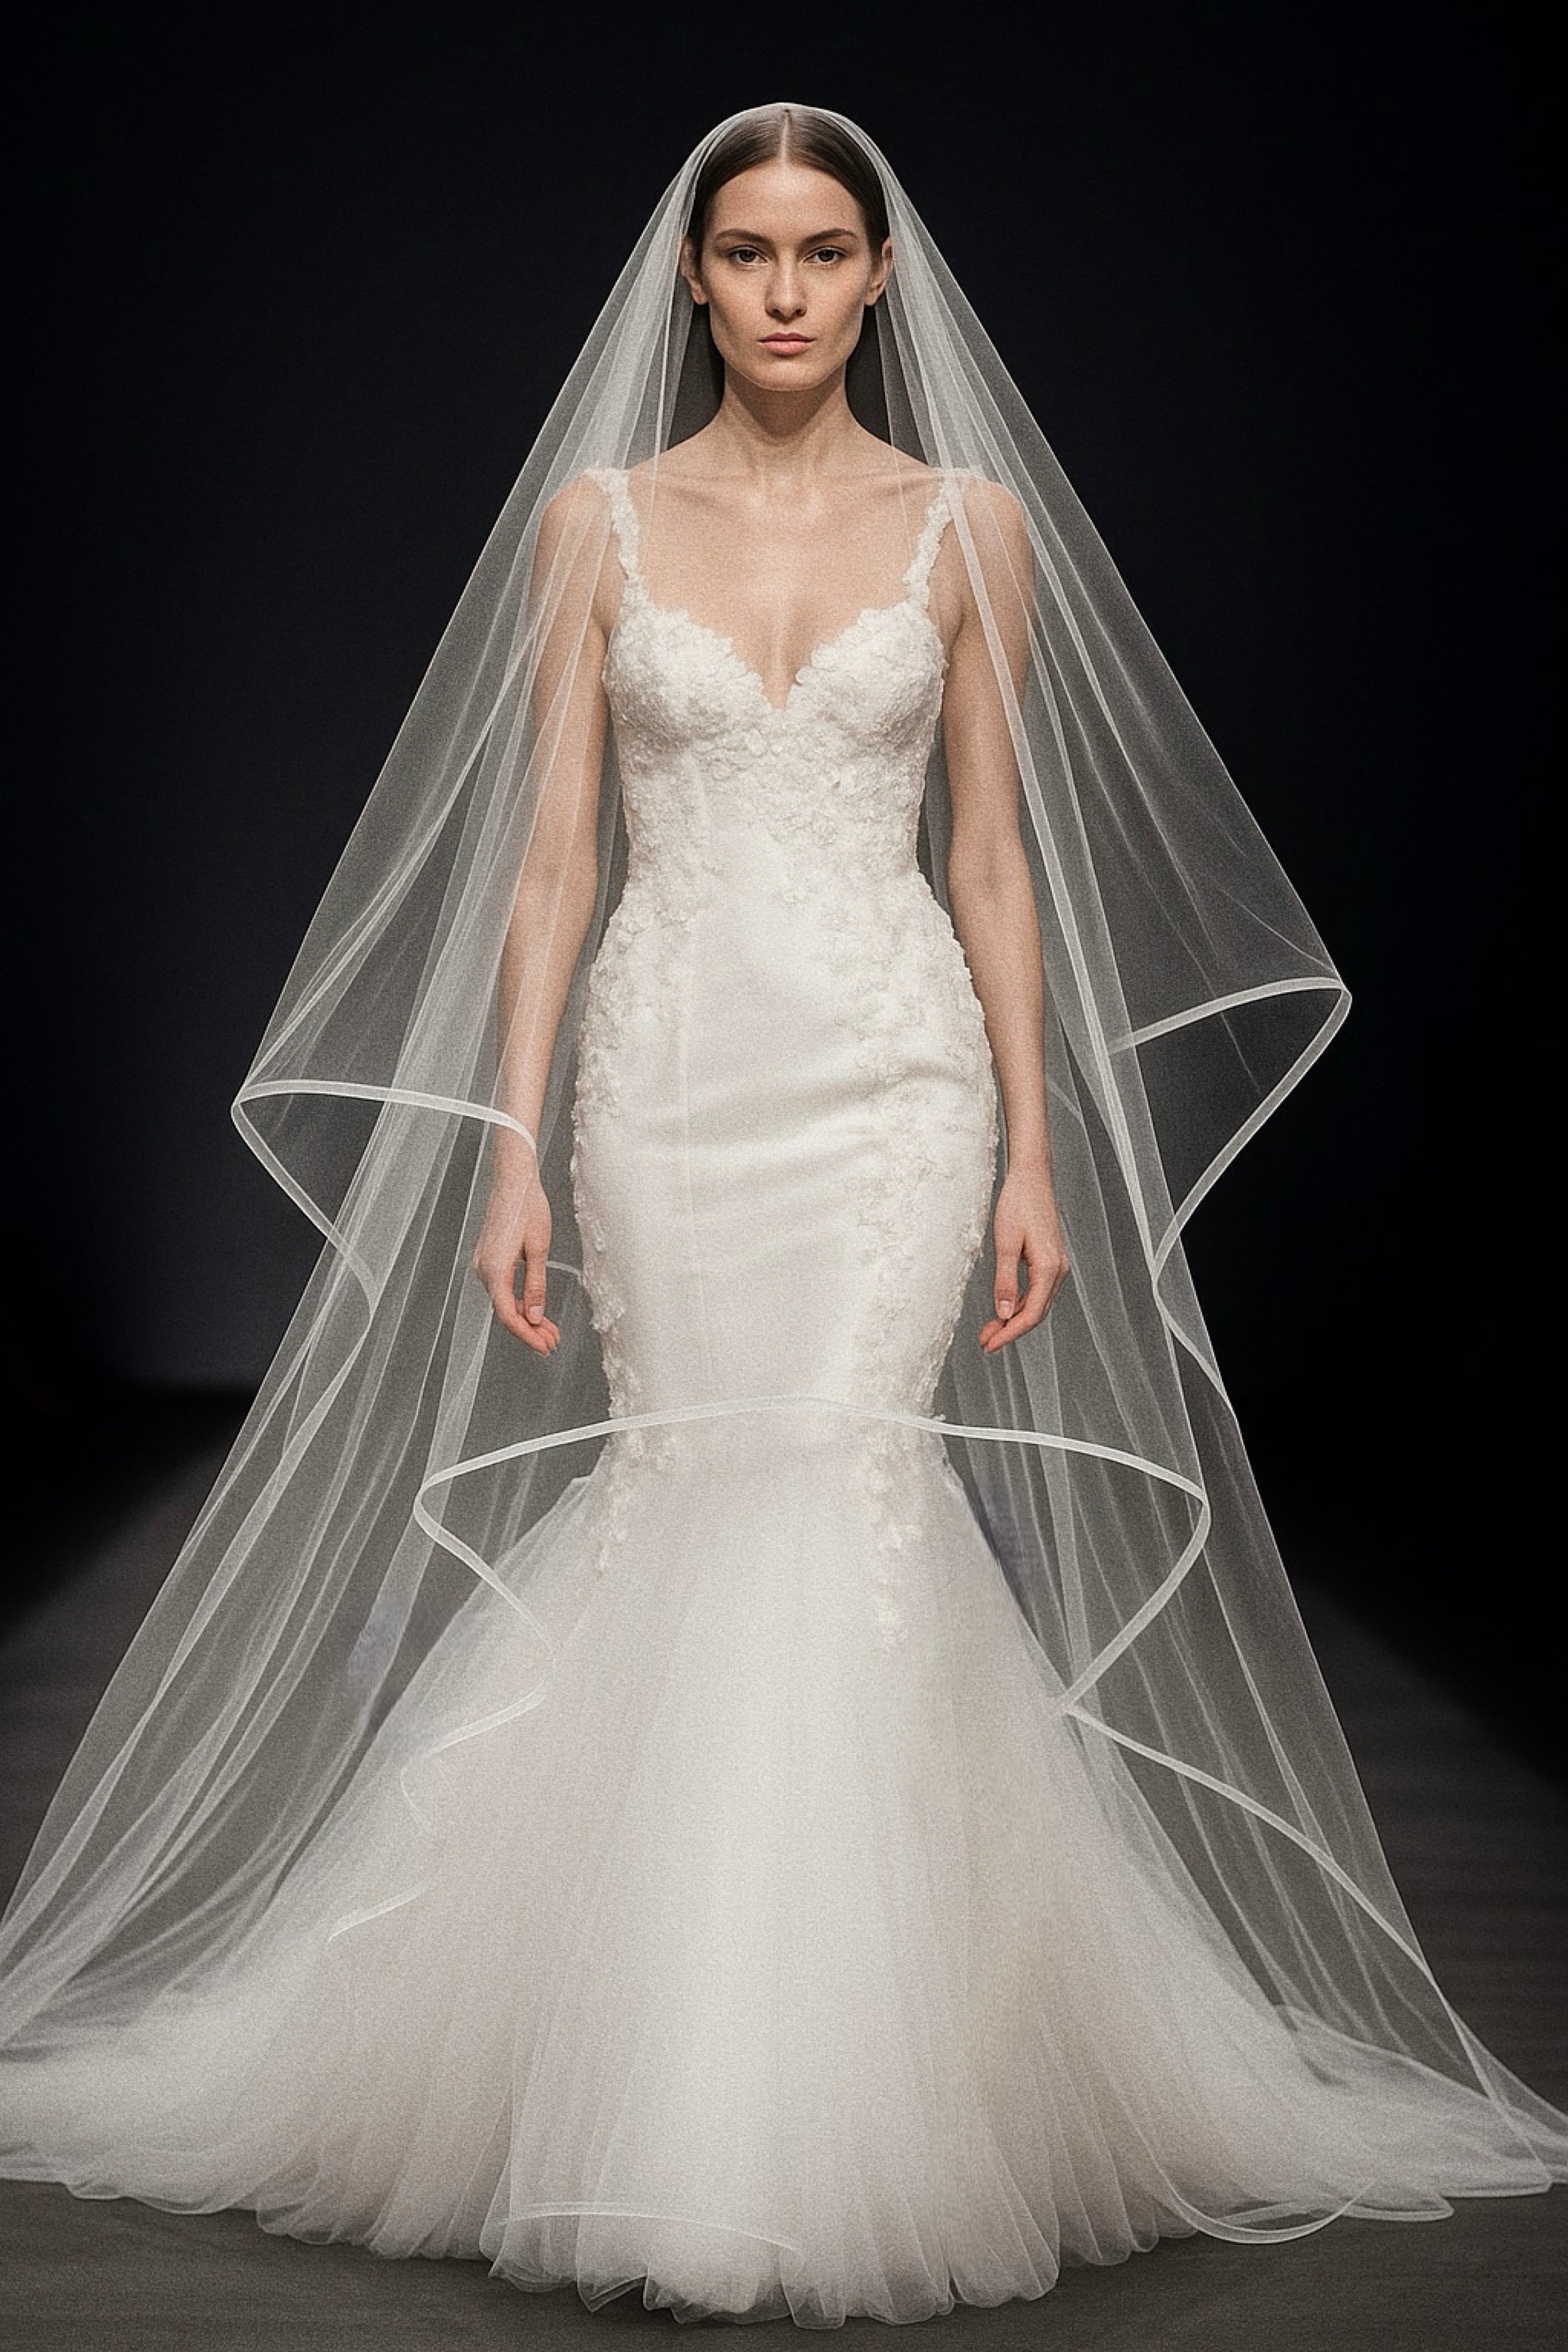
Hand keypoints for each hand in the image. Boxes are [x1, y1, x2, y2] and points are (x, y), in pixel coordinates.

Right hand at [471, 1162, 559, 1354]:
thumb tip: (534, 1316)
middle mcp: (483, 1269)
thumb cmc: (528, 1207)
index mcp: (494, 1269)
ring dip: (526, 1317)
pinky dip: (519, 1301)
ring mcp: (484, 1263)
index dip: (527, 1336)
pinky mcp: (489, 1258)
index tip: (545, 1347)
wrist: (513, 1179)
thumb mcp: (539, 1248)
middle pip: (505, 1311)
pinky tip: (535, 1309)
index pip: (508, 1315)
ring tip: (550, 1330)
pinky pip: (502, 1288)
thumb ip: (536, 1285)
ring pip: (504, 1301)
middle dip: (530, 1330)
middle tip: (553, 1343)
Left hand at [979, 1162, 1069, 1351]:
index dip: (1009, 1334)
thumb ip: (1004, 1281)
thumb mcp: (1005, 1243)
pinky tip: (1003, 1308)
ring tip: (988, 1330)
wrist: (1031, 1177)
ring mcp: (1056, 1265)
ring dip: (1013, 1319)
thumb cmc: (1017, 1204)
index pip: (1030, 1314)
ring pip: (1036, 1303)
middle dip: (1010, 1331)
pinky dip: (1019, 1303)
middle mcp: (1057, 1270)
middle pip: (1035, 1312)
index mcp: (1049, 1268)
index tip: (989, 1345)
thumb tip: (1003, 1314)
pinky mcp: (1049, 1260)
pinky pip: (1036, 1290)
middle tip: (984, 1343)